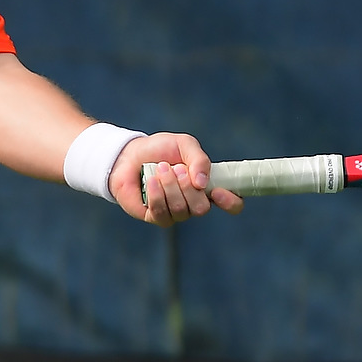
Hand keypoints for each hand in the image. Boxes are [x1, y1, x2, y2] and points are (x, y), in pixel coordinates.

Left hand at [107, 132, 244, 226]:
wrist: (130, 154)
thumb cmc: (160, 149)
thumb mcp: (184, 144)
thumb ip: (199, 159)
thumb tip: (203, 183)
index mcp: (207, 186)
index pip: (232, 204)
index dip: (230, 202)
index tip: (218, 191)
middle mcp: (194, 203)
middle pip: (202, 208)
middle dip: (187, 187)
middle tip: (176, 168)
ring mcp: (175, 212)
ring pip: (181, 210)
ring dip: (170, 186)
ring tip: (160, 169)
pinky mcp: (156, 217)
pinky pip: (161, 213)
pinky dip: (157, 194)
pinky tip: (151, 181)